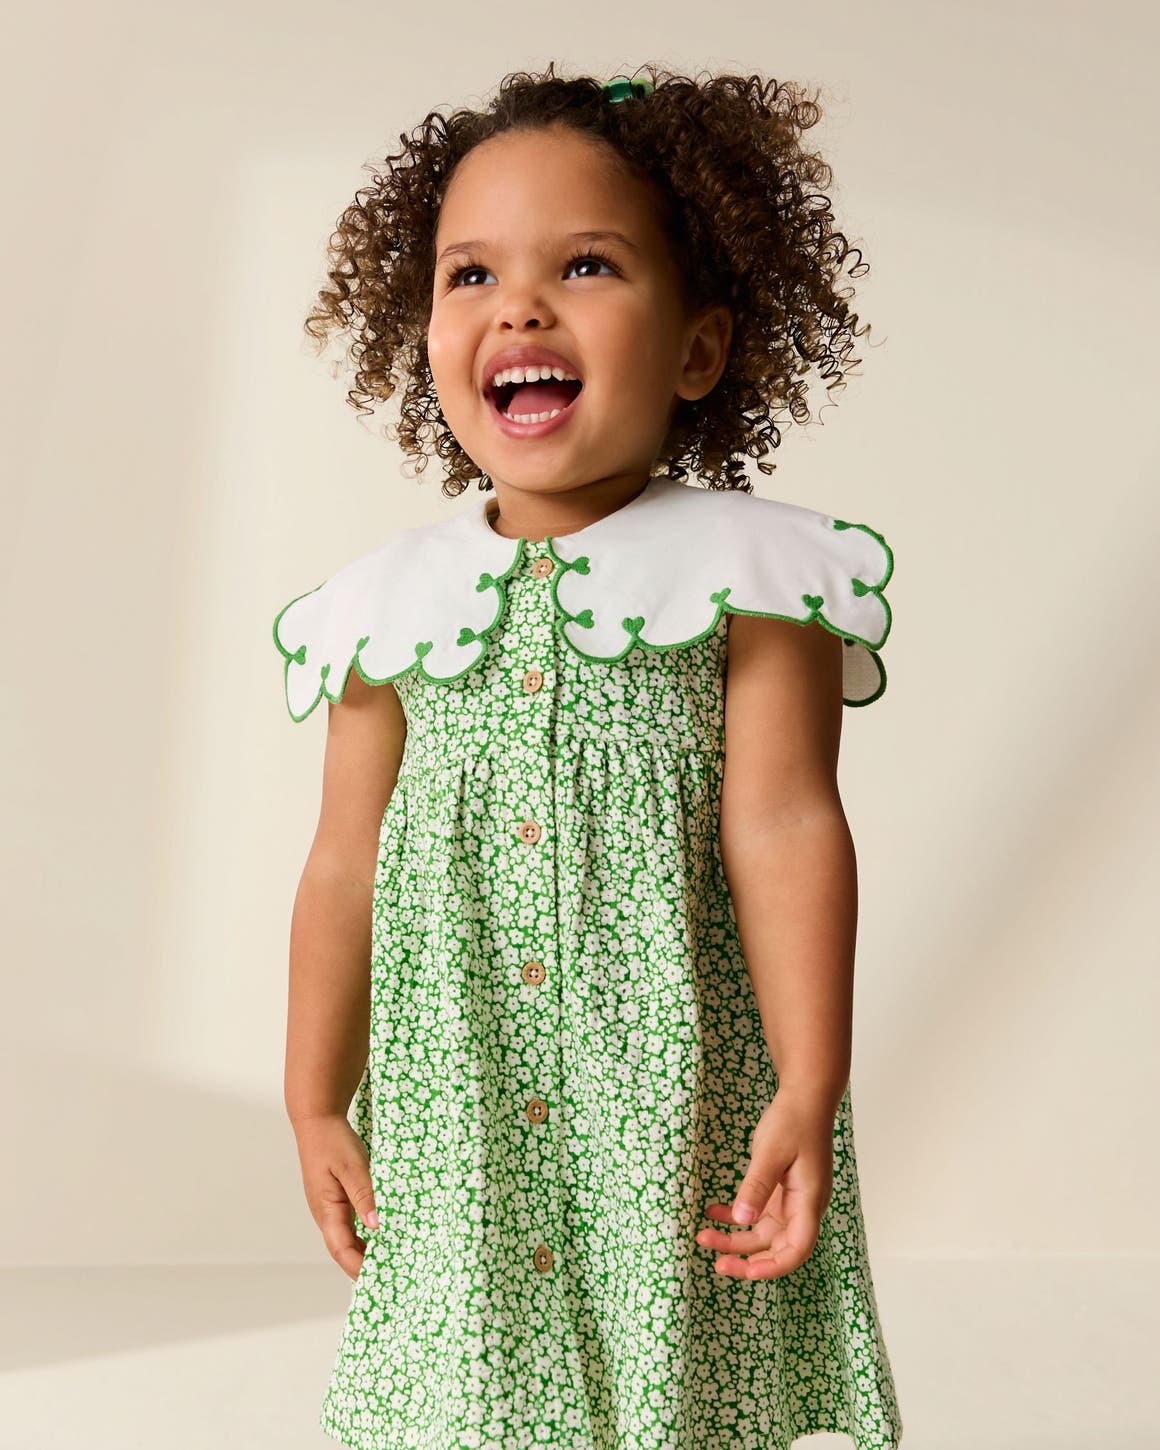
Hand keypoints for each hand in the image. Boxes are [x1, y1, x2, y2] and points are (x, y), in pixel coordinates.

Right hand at [292, 1113, 378, 1281]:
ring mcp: (330, 1208)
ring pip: (347, 1239)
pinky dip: (364, 1235)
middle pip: (344, 1251)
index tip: (380, 1278)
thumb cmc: (333, 1142)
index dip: (359, 1267)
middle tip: (391, 1276)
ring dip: (365, 1252)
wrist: (318, 1121)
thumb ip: (364, 1195)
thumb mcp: (352, 1166)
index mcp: (327, 1211)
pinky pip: (350, 1225)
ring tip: (390, 1261)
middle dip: (364, 1266)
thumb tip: (375, 1226)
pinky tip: (381, 1235)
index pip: (342, 1250)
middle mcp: (326, 1215)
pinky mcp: (336, 1200)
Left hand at [696, 1089, 835, 1279]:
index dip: (773, 1267)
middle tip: (716, 1261)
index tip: (746, 1271)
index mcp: (809, 1201)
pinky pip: (757, 1213)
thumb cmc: (793, 1121)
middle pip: (777, 1247)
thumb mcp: (771, 1152)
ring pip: (763, 1232)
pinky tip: (712, 1211)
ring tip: (704, 1236)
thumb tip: (742, 1219)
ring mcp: (791, 1200)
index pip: (797, 1248)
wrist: (804, 1098)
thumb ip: (756, 1186)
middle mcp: (802, 1206)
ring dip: (735, 1238)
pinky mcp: (779, 1191)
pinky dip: (735, 1216)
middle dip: (746, 1258)